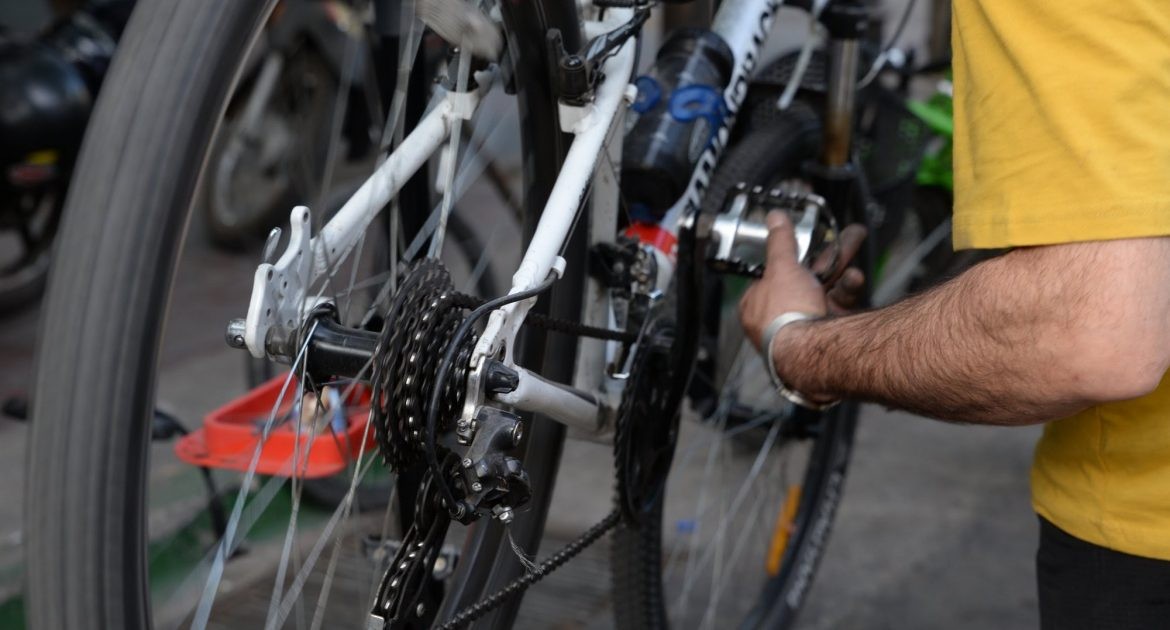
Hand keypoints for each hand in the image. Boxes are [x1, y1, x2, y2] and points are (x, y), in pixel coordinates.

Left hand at [738, 211, 866, 348]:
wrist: (813, 352)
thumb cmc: (785, 314)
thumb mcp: (781, 267)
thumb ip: (780, 241)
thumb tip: (774, 219)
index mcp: (756, 304)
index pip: (773, 274)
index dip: (791, 256)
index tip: (807, 240)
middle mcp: (779, 318)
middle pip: (806, 279)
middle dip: (829, 255)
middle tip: (848, 236)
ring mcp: (805, 327)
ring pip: (827, 289)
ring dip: (843, 266)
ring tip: (857, 241)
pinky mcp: (829, 334)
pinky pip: (839, 306)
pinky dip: (848, 289)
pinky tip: (856, 277)